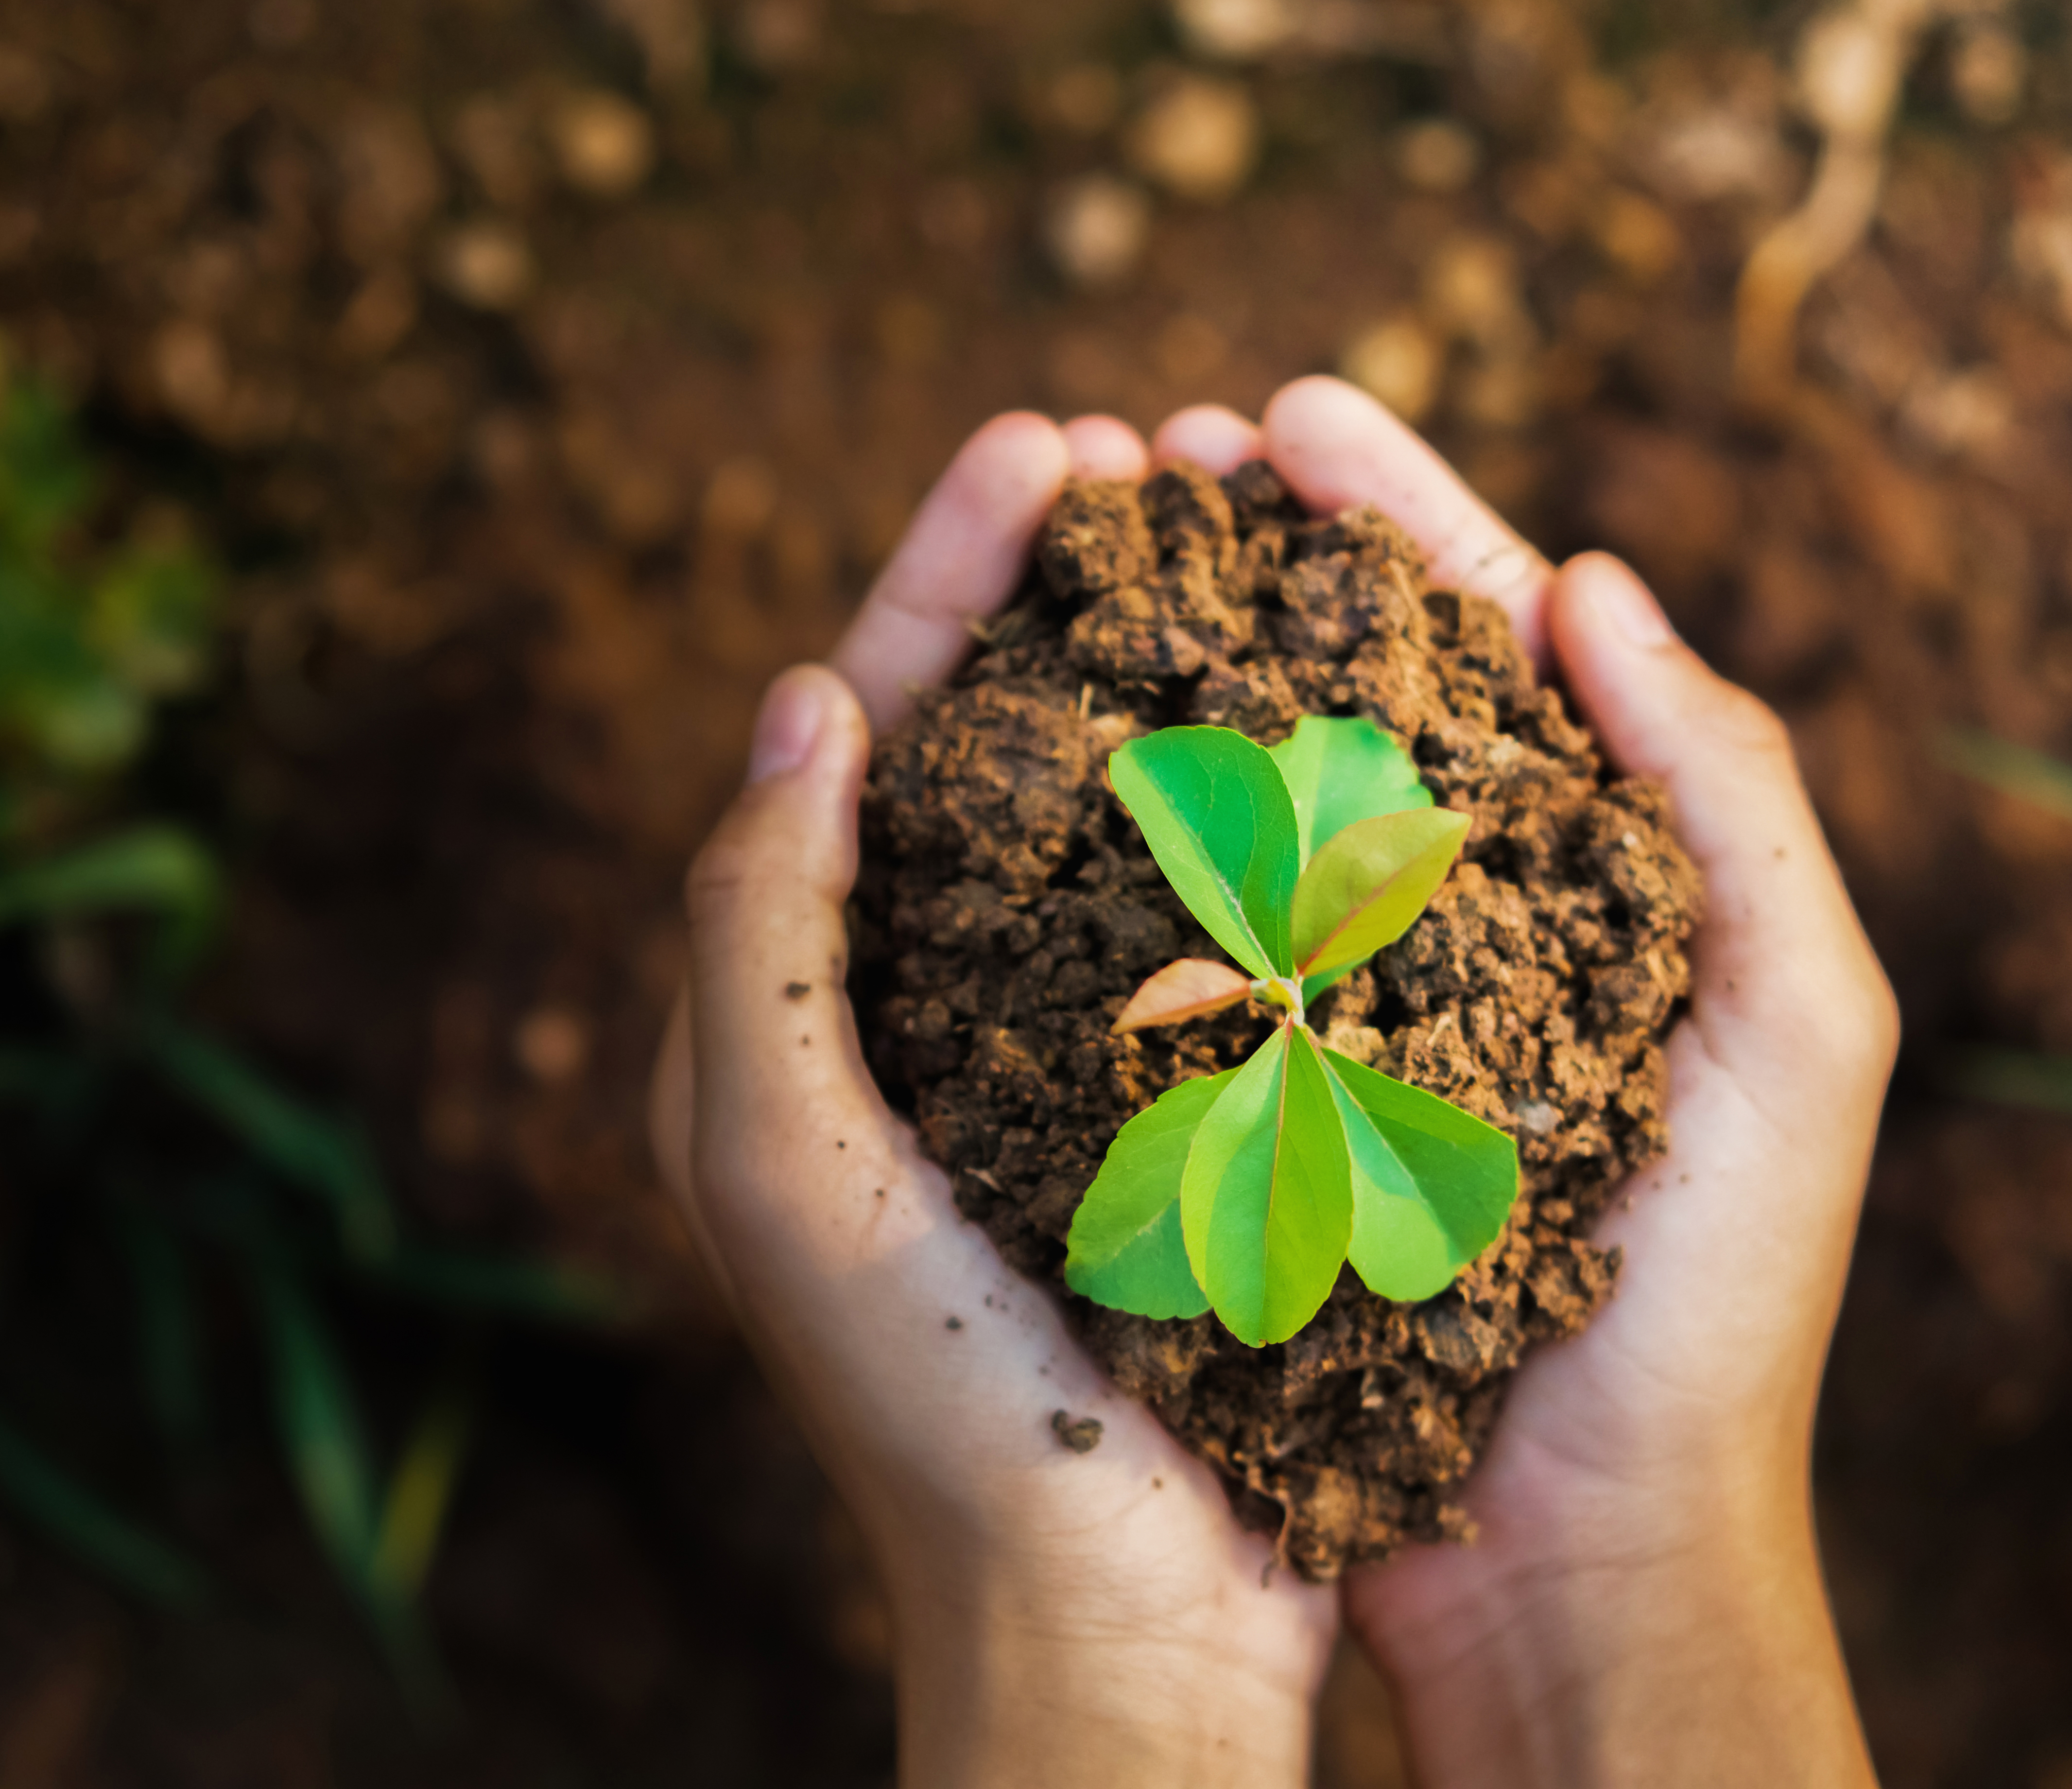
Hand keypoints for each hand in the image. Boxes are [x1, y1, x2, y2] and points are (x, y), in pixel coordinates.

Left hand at [649, 412, 1337, 1788]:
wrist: (1112, 1623)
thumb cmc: (937, 1414)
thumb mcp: (783, 1165)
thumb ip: (756, 934)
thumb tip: (795, 702)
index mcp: (792, 1016)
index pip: (850, 739)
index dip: (933, 577)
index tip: (1039, 448)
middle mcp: (912, 1021)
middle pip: (972, 746)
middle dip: (1045, 592)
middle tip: (1145, 454)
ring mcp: (1047, 1061)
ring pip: (1090, 814)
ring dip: (1153, 674)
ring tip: (1237, 551)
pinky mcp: (1164, 1118)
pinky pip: (1193, 921)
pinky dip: (1241, 812)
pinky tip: (1316, 734)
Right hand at [1156, 381, 1893, 1787]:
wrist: (1585, 1555)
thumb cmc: (1720, 1312)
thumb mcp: (1801, 1036)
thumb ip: (1734, 799)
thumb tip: (1602, 585)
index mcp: (1597, 875)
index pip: (1496, 642)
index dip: (1394, 513)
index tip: (1279, 415)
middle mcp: (1463, 917)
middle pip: (1349, 683)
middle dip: (1249, 556)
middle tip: (1136, 449)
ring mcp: (1348, 1004)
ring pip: (1250, 790)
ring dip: (1166, 665)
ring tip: (1068, 556)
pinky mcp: (1257, 1105)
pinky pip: (1184, 944)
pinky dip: (1122, 843)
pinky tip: (1045, 765)